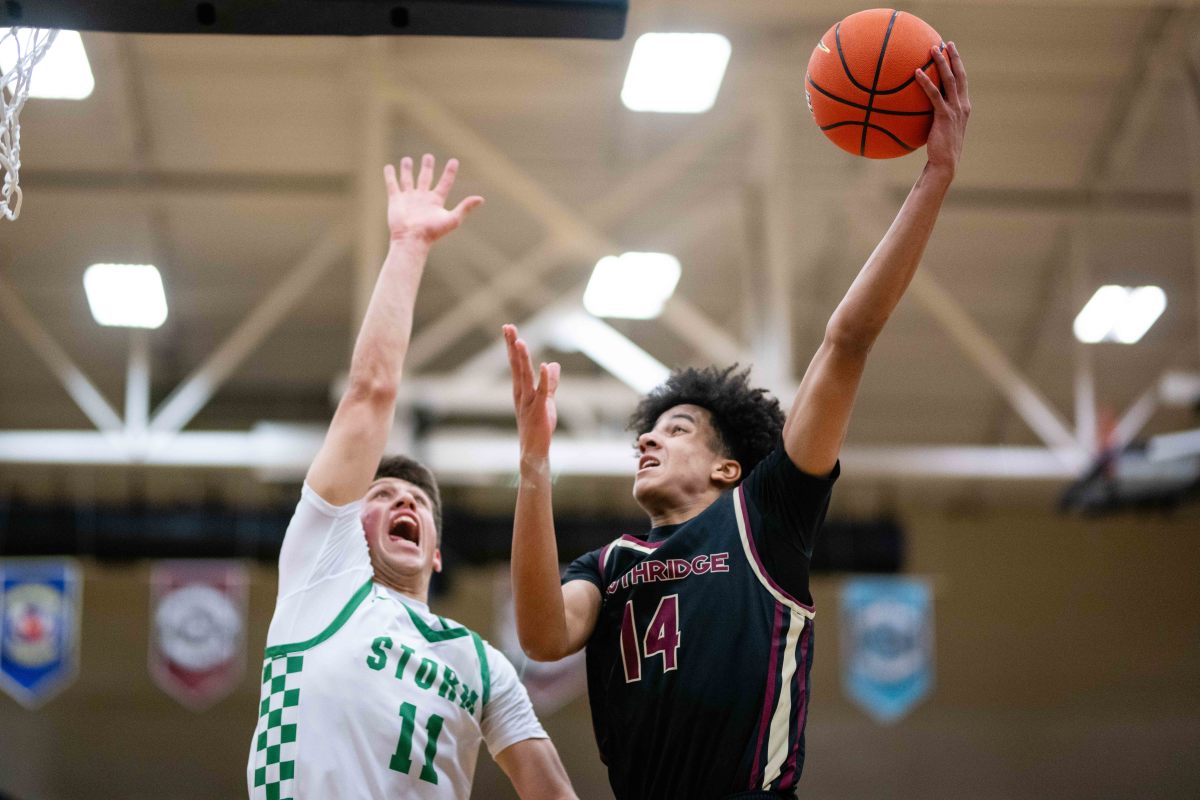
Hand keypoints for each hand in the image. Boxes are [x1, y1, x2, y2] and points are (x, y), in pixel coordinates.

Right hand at [384, 154, 483, 243]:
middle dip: (427, 167)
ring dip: (407, 169)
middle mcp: (422, 198)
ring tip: (407, 159)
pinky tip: (388, 167)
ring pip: (408, 179)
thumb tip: (481, 199)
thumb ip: (465, 208)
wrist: (412, 240)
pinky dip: (390, 175)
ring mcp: (408, 198)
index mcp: (436, 201)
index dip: (450, 172)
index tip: (454, 161)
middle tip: (428, 156)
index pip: (445, 183)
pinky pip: (392, 184)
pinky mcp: (396, 200)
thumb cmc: (432, 232)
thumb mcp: (452, 219)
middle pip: (425, 178)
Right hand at [504, 324, 559, 460]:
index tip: (509, 328)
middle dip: (512, 346)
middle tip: (507, 327)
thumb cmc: (538, 426)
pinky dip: (544, 380)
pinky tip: (546, 366)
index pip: (516, 363)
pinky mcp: (539, 410)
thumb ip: (550, 383)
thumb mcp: (547, 400)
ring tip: (520, 342)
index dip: (512, 346)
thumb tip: (554, 365)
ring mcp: (529, 401)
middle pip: (516, 365)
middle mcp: (522, 393)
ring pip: (525, 376)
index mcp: (521, 389)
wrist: (534, 450)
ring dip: (523, 359)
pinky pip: (543, 392)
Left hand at [915, 41, 969, 176]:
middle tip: (946, 43)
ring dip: (941, 63)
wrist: (945, 163)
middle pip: (960, 75)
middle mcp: (962, 105)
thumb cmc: (939, 149)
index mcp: (963, 107)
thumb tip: (919, 110)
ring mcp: (955, 110)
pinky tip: (916, 73)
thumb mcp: (940, 130)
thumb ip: (935, 116)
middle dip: (954, 57)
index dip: (958, 65)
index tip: (952, 51)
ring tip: (932, 49)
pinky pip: (934, 95)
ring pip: (950, 80)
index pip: (962, 81)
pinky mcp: (944, 116)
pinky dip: (926, 83)